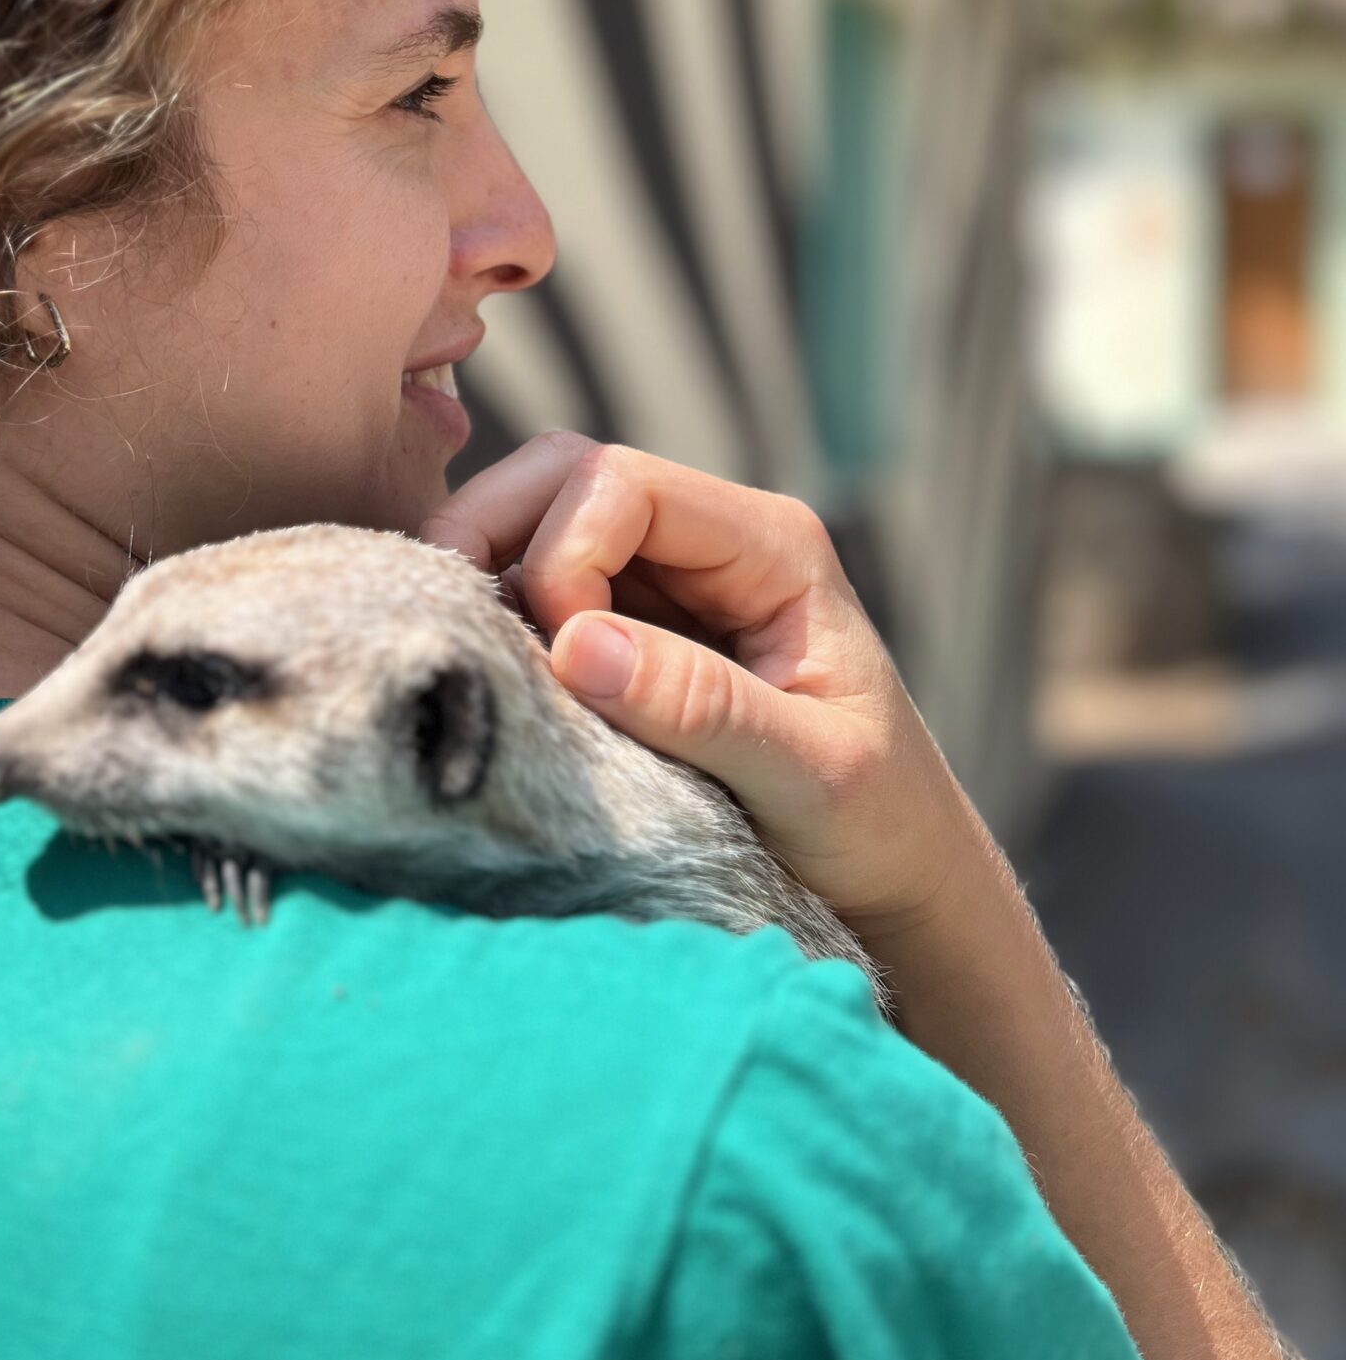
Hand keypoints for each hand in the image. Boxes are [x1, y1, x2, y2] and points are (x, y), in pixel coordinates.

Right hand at [419, 431, 992, 937]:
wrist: (898, 884)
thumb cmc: (879, 824)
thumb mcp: (812, 775)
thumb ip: (702, 706)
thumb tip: (576, 645)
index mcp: (771, 546)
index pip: (621, 484)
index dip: (565, 556)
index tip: (567, 663)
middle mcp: (712, 543)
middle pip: (565, 475)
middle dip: (493, 532)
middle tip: (462, 624)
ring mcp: (666, 584)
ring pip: (535, 524)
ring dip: (488, 577)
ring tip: (478, 660)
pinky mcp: (629, 633)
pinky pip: (537, 594)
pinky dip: (500, 623)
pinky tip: (498, 682)